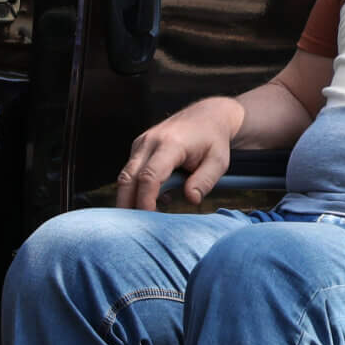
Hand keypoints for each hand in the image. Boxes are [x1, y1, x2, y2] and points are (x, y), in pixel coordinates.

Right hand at [115, 98, 244, 209]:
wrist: (207, 116)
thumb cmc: (213, 141)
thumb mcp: (219, 162)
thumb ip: (205, 181)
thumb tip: (190, 199)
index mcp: (171, 144)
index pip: (150, 176)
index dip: (145, 200)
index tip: (148, 218)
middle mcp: (150, 141)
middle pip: (128, 178)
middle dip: (127, 204)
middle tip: (135, 228)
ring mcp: (141, 143)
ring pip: (125, 176)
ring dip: (130, 198)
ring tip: (146, 216)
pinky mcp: (138, 147)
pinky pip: (130, 172)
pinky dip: (136, 189)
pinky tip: (157, 198)